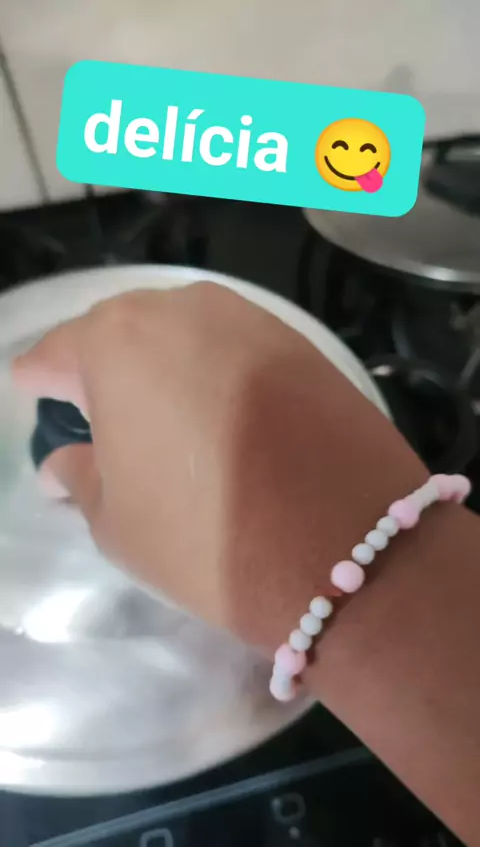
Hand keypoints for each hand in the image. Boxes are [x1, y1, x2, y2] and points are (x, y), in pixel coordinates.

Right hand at [13, 282, 425, 651]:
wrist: (344, 542)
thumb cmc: (206, 534)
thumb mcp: (118, 520)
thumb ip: (80, 476)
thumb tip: (63, 460)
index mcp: (115, 344)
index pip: (55, 353)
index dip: (40, 380)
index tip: (34, 394)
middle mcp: (179, 310)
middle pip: (118, 331)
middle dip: (101, 366)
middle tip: (99, 412)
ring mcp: (247, 318)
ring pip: (180, 331)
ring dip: (161, 363)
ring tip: (162, 412)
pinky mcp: (299, 340)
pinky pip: (232, 345)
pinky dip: (214, 369)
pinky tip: (220, 411)